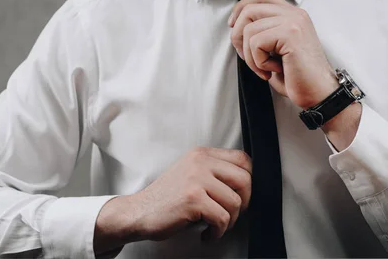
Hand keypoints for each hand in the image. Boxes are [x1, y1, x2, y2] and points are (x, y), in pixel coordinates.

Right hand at [94, 147, 251, 251]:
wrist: (139, 212)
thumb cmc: (166, 198)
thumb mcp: (190, 174)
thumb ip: (213, 171)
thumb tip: (246, 184)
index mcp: (201, 154)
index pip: (243, 159)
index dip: (249, 180)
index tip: (240, 195)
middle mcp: (200, 162)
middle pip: (245, 180)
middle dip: (243, 203)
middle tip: (230, 214)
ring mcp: (196, 179)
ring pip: (235, 203)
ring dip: (229, 222)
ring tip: (214, 226)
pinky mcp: (193, 199)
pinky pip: (222, 219)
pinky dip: (217, 232)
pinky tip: (206, 234)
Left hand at [228, 0, 338, 108]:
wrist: (319, 94)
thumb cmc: (296, 76)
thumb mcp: (275, 49)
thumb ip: (261, 32)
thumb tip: (236, 26)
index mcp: (292, 15)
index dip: (241, 8)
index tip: (233, 26)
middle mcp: (294, 13)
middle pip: (249, 10)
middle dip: (238, 37)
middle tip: (249, 59)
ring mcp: (293, 21)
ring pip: (248, 30)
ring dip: (249, 56)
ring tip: (265, 68)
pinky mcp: (290, 33)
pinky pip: (256, 43)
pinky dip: (258, 62)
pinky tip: (274, 70)